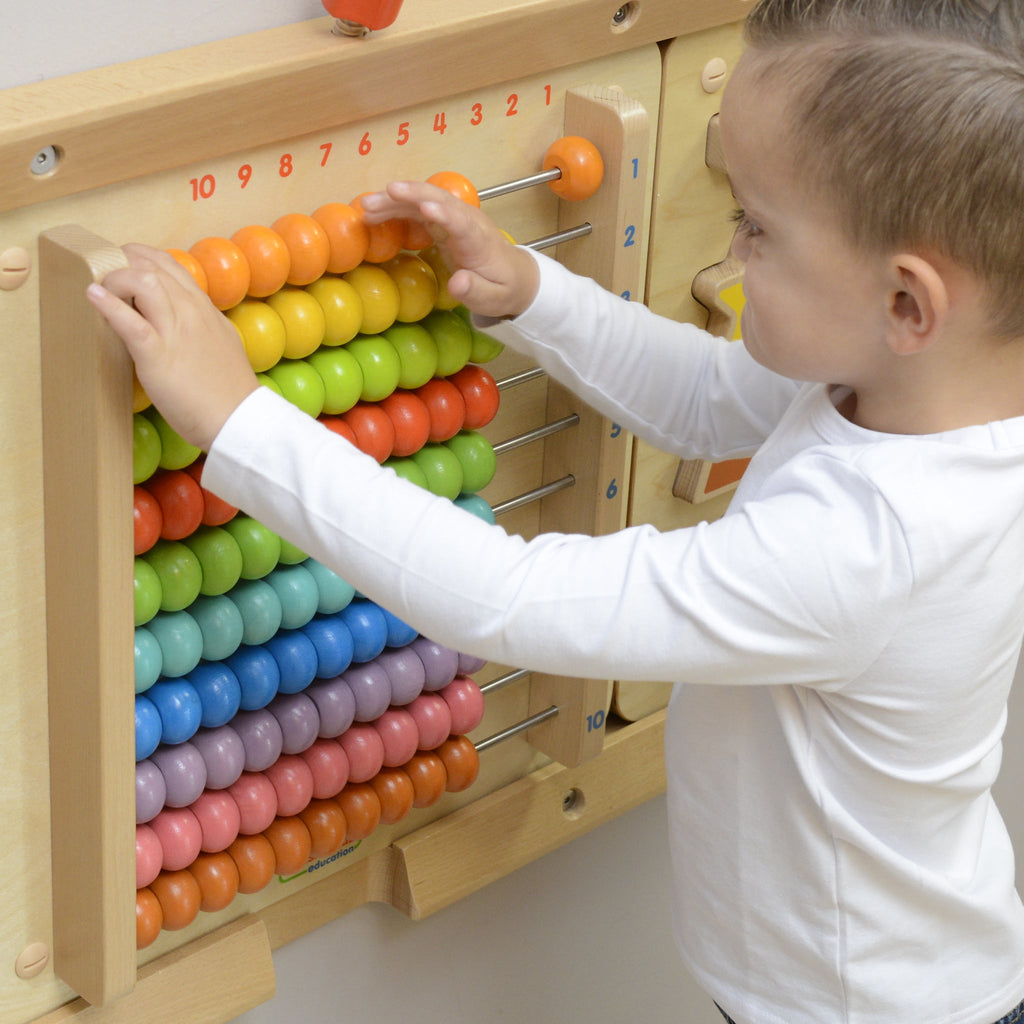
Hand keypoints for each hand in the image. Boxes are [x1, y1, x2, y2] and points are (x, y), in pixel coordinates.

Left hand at [87, 244, 258, 450]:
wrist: (237, 419)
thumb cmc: (229, 391)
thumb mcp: (221, 344)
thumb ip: (201, 326)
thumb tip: (179, 321)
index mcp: (205, 309)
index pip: (171, 265)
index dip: (142, 257)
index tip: (125, 263)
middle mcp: (191, 312)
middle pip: (152, 266)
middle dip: (123, 262)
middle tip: (104, 272)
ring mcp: (175, 331)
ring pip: (143, 282)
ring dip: (115, 279)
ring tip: (100, 288)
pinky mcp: (158, 355)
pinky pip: (130, 322)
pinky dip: (108, 305)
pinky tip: (93, 296)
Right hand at [360, 181, 539, 317]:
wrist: (513, 274)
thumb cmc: (502, 288)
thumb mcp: (493, 298)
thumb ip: (476, 291)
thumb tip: (457, 284)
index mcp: (479, 242)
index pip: (462, 223)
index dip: (445, 214)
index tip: (426, 208)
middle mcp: (466, 221)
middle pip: (439, 199)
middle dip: (413, 194)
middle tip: (385, 193)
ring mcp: (453, 217)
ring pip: (424, 199)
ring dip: (395, 200)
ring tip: (366, 206)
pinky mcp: (442, 220)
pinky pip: (417, 208)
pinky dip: (395, 208)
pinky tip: (374, 213)